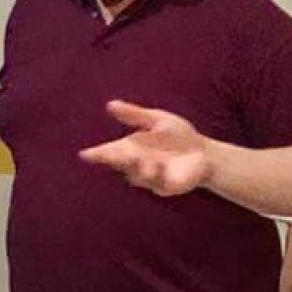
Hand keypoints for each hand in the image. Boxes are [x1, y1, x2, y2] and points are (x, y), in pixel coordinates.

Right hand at [78, 100, 211, 195]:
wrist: (206, 152)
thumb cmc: (180, 136)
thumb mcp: (158, 120)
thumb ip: (135, 115)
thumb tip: (110, 104)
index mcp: (133, 147)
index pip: (111, 151)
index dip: (98, 154)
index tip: (85, 154)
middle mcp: (137, 163)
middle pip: (120, 164)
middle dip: (115, 160)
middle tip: (113, 153)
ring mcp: (150, 177)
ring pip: (136, 176)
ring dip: (137, 167)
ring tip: (143, 158)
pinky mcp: (165, 187)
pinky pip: (156, 184)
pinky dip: (155, 175)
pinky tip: (158, 166)